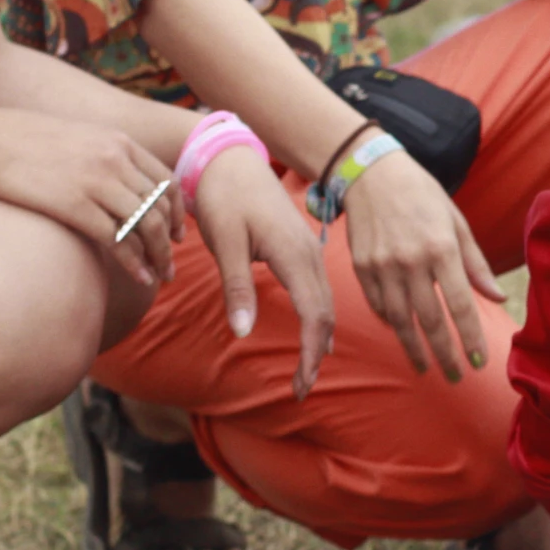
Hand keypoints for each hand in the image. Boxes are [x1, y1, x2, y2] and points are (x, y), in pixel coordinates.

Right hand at [0, 108, 184, 284]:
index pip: (165, 180)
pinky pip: (118, 240)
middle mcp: (115, 160)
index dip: (177, 212)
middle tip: (171, 265)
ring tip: (160, 276)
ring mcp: (97, 182)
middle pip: (161, 207)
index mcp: (118, 141)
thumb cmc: (24, 141)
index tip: (177, 234)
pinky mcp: (75, 206)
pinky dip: (134, 262)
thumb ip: (103, 157)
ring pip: (146, 226)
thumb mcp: (76, 138)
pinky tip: (139, 277)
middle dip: (171, 241)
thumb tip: (116, 183)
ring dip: (158, 256)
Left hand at [194, 146, 335, 397]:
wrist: (229, 160)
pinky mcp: (301, 247)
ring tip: (305, 371)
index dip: (311, 354)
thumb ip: (237, 287)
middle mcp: (309, 253)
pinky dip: (317, 318)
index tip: (300, 385)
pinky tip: (310, 334)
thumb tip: (243, 332)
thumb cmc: (224, 198)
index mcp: (294, 254)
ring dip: (318, 338)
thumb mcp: (225, 242)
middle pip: (325, 314)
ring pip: (324, 302)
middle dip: (317, 354)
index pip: (314, 315)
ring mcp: (309, 249)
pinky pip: (317, 290)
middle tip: (301, 389)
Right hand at [341, 146, 504, 379]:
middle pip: (431, 321)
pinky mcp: (362, 268)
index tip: (480, 361)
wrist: (371, 173)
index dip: (470, 337)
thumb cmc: (422, 195)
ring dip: (416, 349)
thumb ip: (475, 263)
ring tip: (427, 368)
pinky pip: (379, 307)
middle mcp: (411, 262)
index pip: (460, 305)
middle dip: (445, 354)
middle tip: (457, 376)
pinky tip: (403, 336)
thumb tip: (498, 297)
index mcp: (441, 248)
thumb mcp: (455, 222)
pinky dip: (392, 325)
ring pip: (401, 321)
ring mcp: (382, 267)